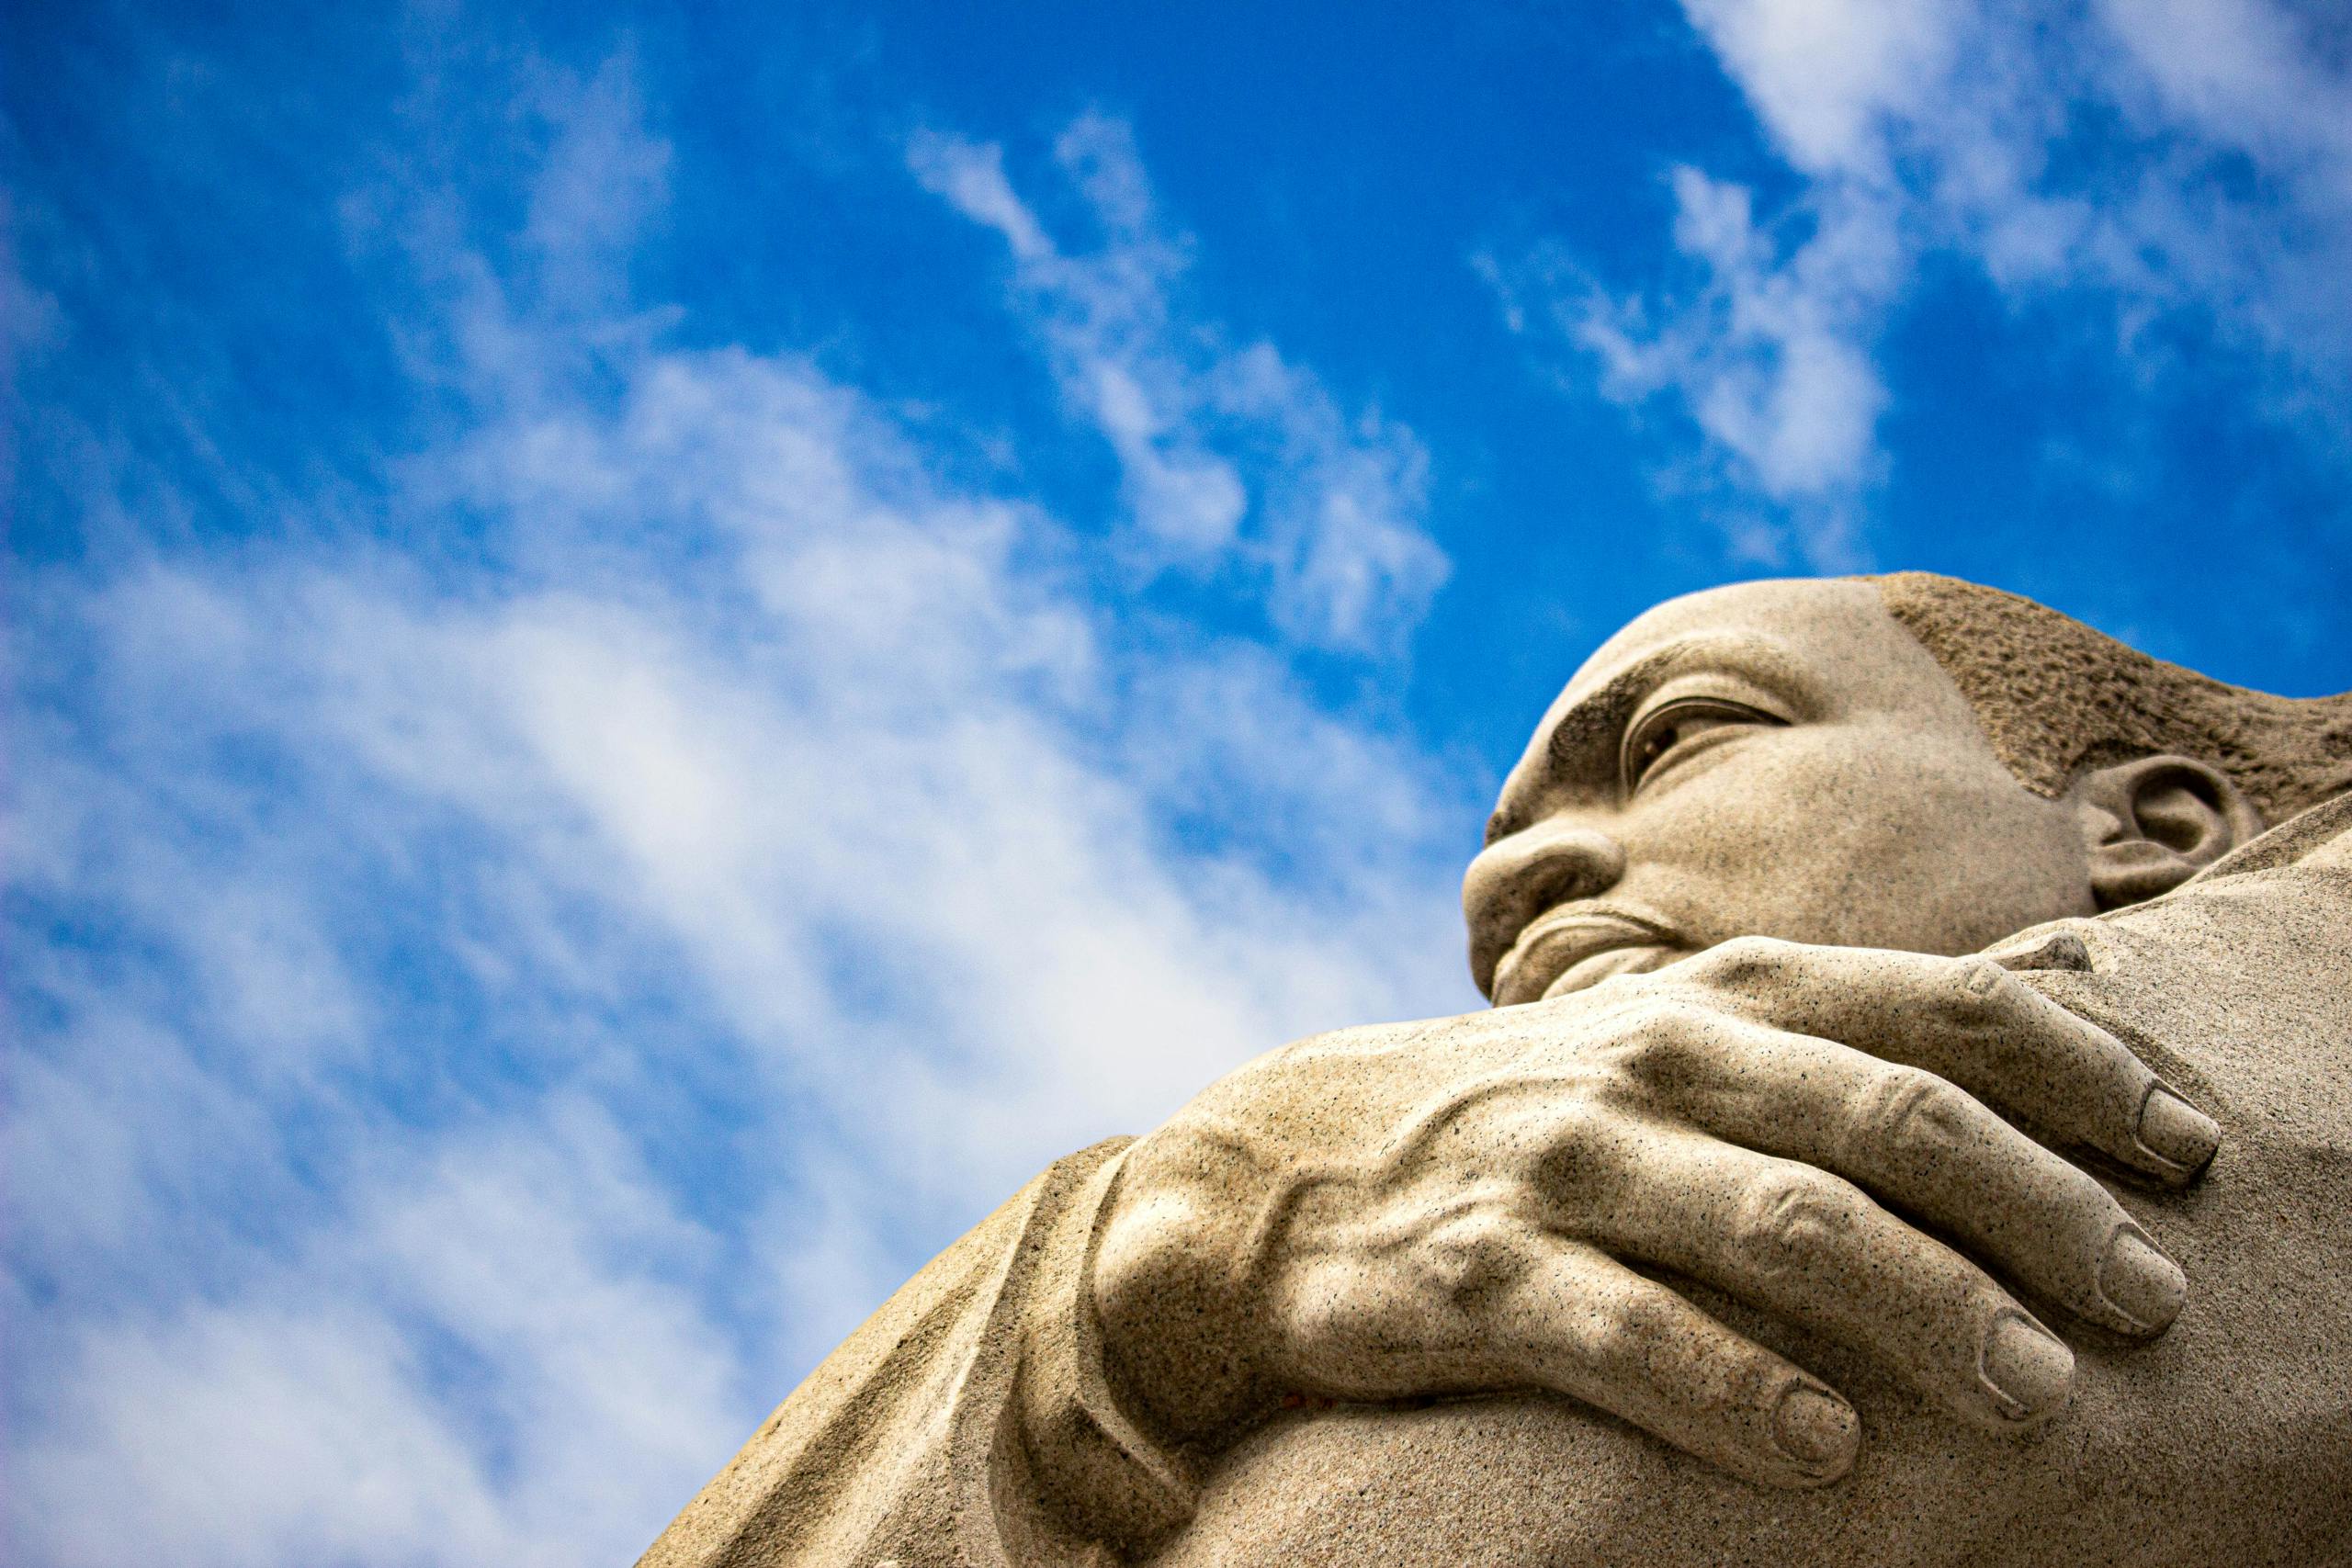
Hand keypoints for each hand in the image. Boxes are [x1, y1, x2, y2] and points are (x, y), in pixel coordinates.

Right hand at [1088, 937, 2220, 1488]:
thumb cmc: (1534, 1112)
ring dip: (1924, 1303)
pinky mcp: (1472, 1274)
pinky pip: (1622, 1333)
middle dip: (2035, 1206)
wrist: (1280, 1163)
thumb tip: (2065, 994)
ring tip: (2037, 1392)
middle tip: (2147, 1301)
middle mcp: (1649, 1063)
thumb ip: (1842, 1028)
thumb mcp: (1675, 1038)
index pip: (1929, 1007)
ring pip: (1774, 1222)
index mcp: (1716, 1001)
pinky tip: (1829, 1451)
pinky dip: (1735, 1388)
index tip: (2192, 1150)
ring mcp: (1559, 1165)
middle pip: (1881, 1115)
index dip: (2076, 1072)